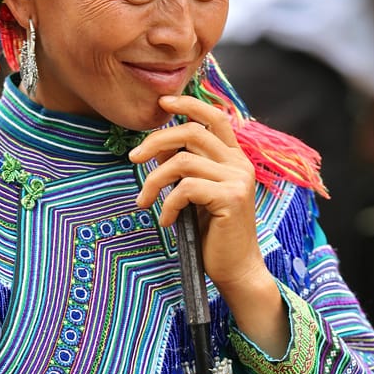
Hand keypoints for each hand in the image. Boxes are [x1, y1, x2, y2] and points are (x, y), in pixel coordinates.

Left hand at [129, 94, 289, 357]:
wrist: (237, 270)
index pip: (216, 117)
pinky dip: (168, 205)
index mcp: (235, 159)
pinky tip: (166, 221)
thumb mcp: (199, 195)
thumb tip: (158, 148)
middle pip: (192, 132)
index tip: (163, 103)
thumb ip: (188, 169)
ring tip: (144, 201)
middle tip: (133, 159)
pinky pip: (186, 189)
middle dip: (156, 141)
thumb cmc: (214, 235)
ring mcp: (237, 180)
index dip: (189, 104)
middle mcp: (240, 164)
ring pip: (182, 162)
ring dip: (154, 181)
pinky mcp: (230, 198)